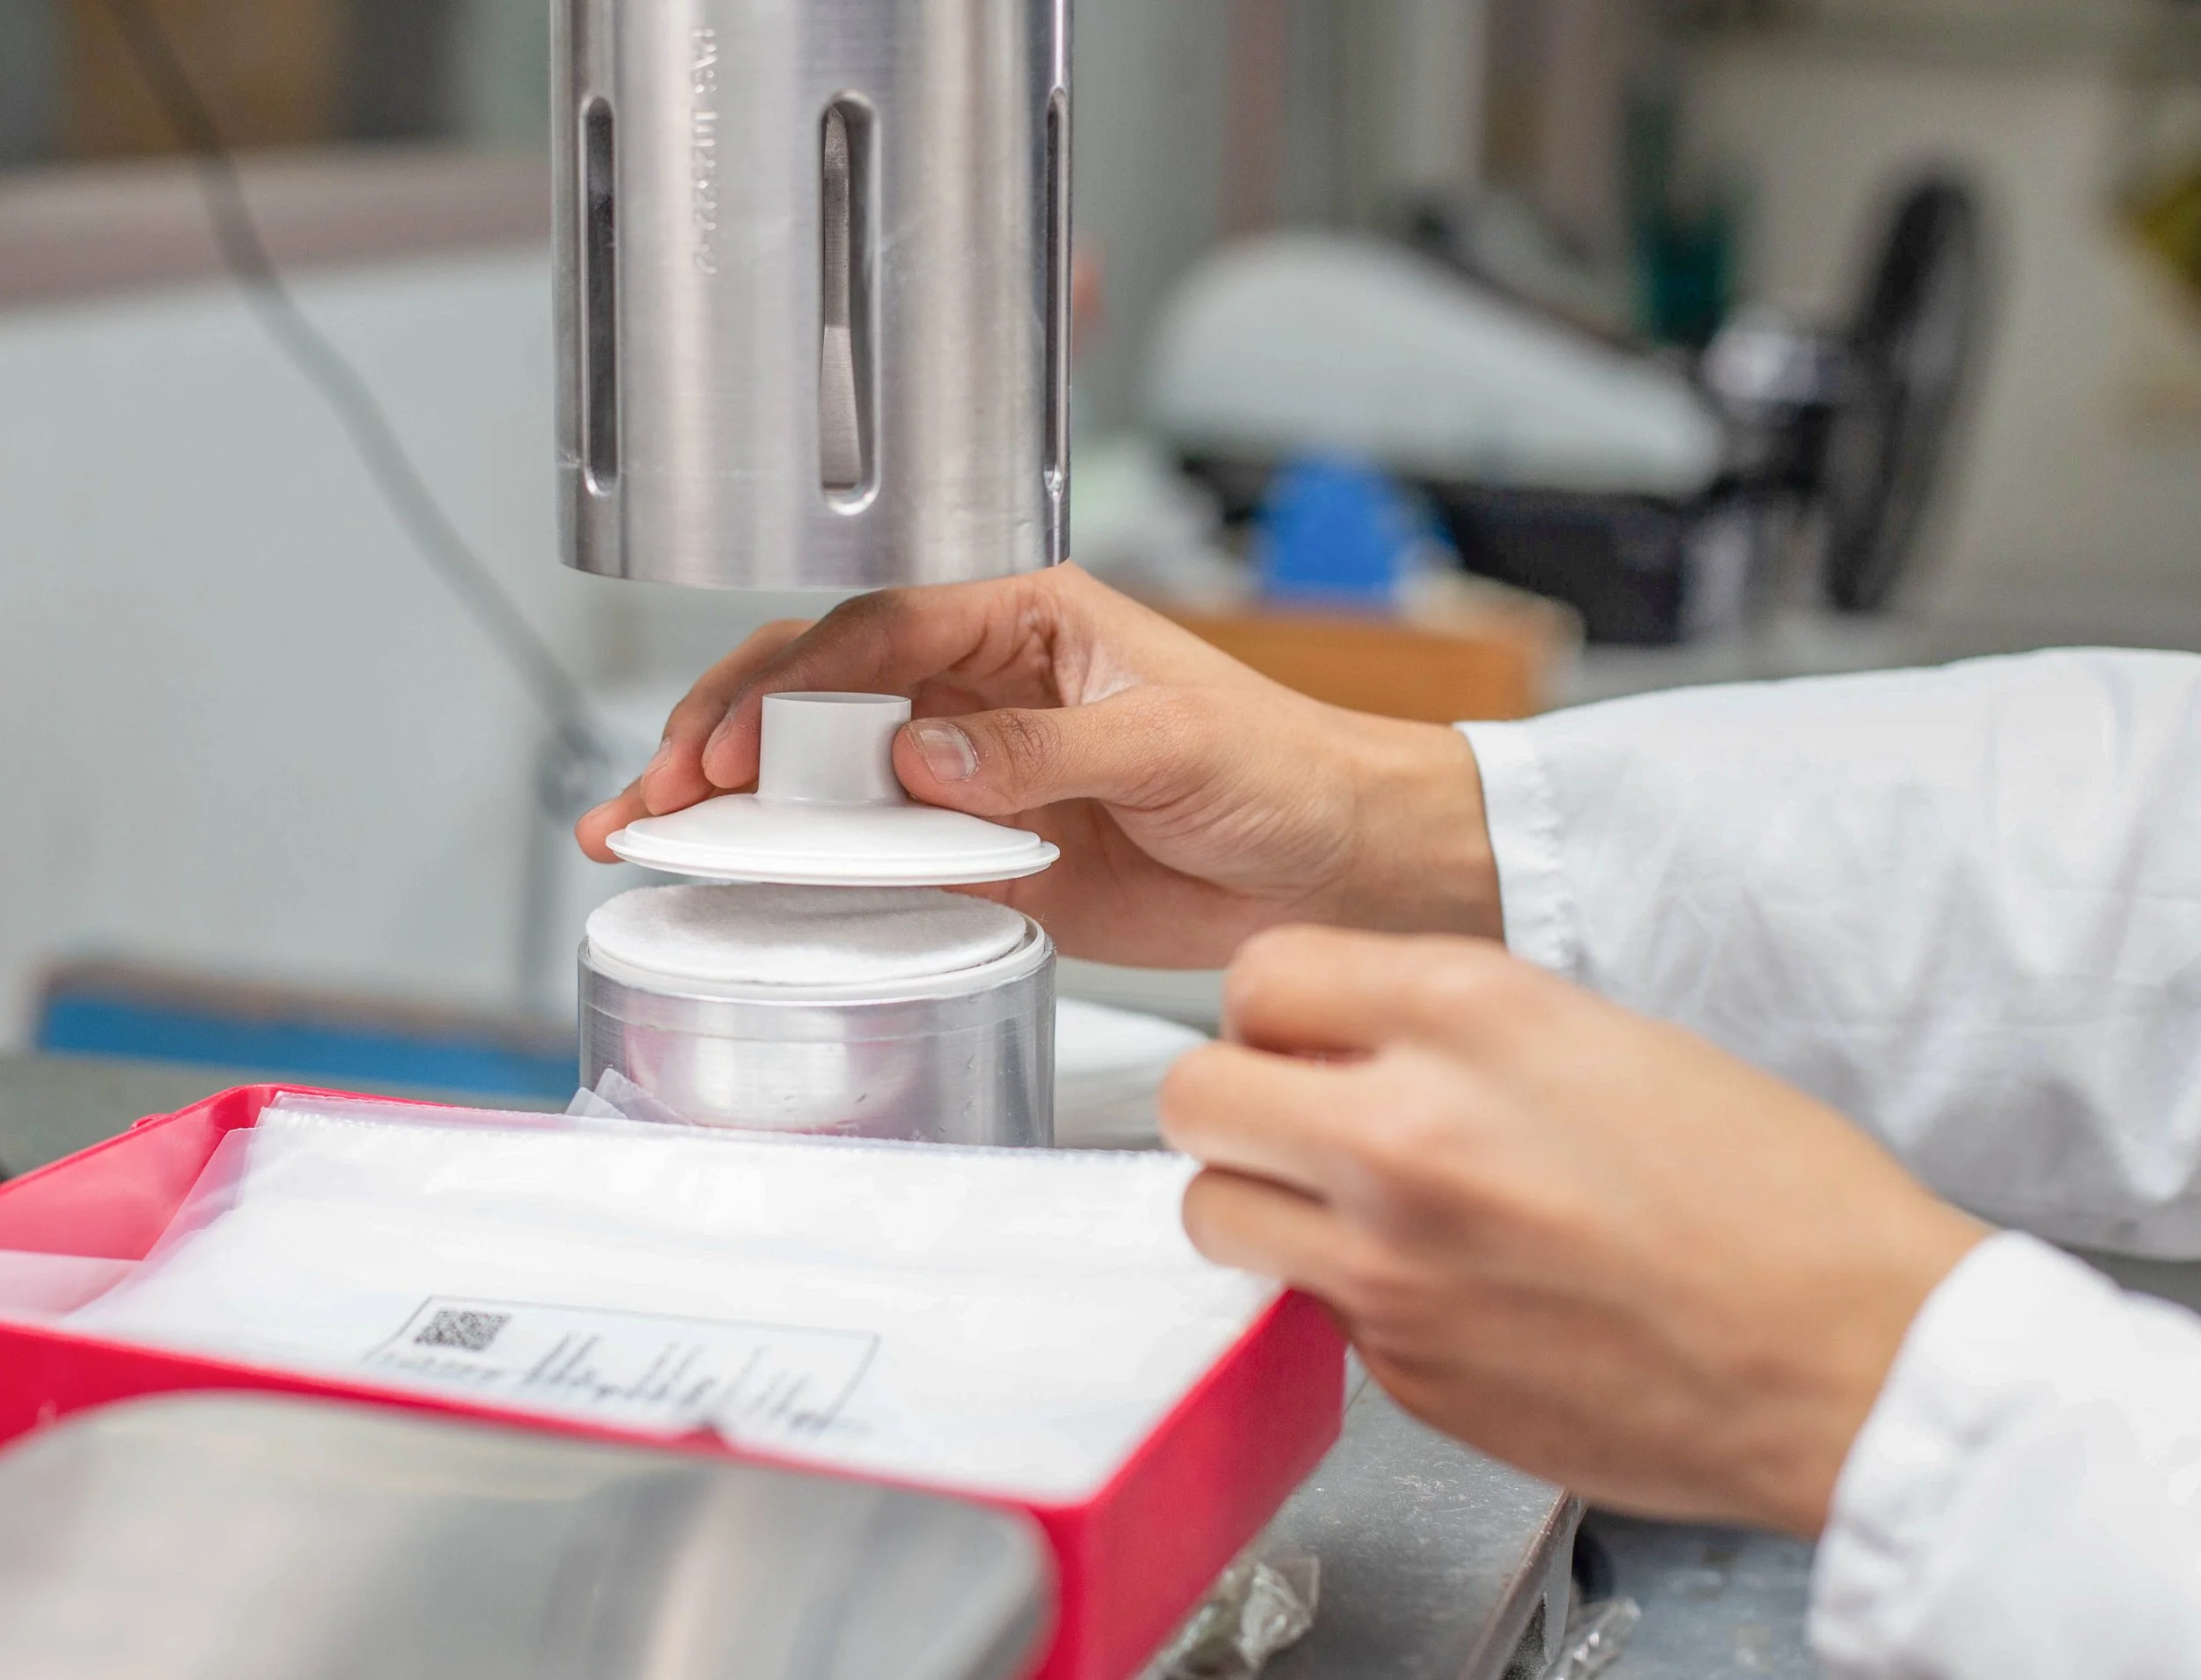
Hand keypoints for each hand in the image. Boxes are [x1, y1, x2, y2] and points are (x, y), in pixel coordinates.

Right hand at [577, 565, 1499, 967]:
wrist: (1339, 863)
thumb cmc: (1281, 764)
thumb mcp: (1166, 740)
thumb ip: (1039, 750)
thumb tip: (921, 761)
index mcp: (1020, 617)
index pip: (873, 633)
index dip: (791, 687)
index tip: (735, 746)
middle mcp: (979, 689)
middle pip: (819, 698)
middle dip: (725, 738)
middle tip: (656, 795)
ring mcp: (974, 775)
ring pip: (831, 782)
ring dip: (744, 812)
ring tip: (649, 838)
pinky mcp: (987, 857)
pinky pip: (883, 862)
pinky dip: (814, 877)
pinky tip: (747, 889)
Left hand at [1160, 926, 1987, 1534]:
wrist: (1861, 1359)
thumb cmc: (1775, 1197)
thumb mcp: (1603, 1036)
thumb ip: (1449, 1029)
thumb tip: (1348, 1044)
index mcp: (1467, 1015)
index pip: (1259, 976)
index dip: (1272, 1010)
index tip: (1296, 1036)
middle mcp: (1406, 1131)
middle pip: (1195, 1094)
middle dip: (1231, 1102)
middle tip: (1283, 1119)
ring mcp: (1392, 1264)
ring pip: (1211, 1213)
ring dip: (1255, 1204)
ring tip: (1328, 1208)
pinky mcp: (1404, 1371)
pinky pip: (1306, 1310)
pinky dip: (1342, 1295)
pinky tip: (1432, 1287)